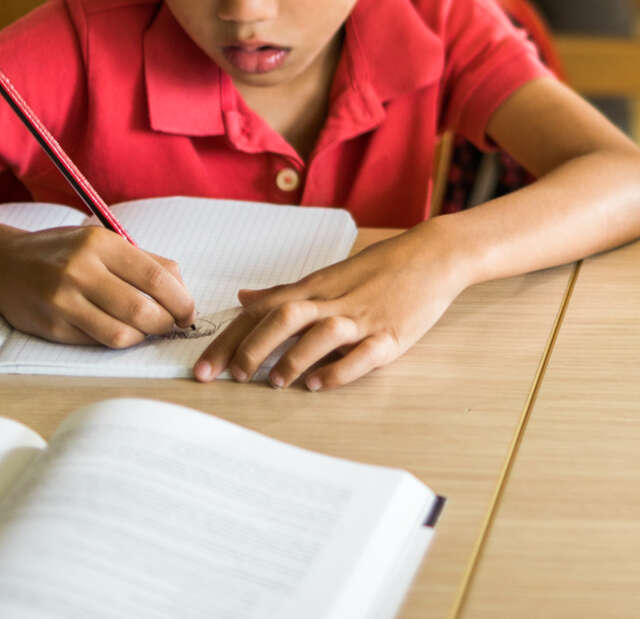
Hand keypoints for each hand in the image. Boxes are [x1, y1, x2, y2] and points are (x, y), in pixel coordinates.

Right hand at [0, 221, 195, 348]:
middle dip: (167, 323)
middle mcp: (80, 271)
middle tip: (172, 325)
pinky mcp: (51, 327)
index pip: (157, 278)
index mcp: (100, 244)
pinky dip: (117, 340)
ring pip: (121, 335)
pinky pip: (96, 343)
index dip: (182, 301)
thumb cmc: (64, 252)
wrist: (4, 266)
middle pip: (142, 311)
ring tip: (147, 329)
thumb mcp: (103, 242)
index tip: (189, 313)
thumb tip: (183, 288)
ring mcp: (63, 302)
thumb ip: (145, 261)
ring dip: (143, 337)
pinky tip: (119, 330)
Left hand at [194, 230, 464, 390]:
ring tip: (275, 383)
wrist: (436, 254)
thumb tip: (243, 298)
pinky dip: (338, 370)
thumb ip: (286, 292)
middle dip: (252, 348)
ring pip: (321, 333)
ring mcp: (364, 317)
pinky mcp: (392, 334)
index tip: (203, 369)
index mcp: (316, 288)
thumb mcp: (329, 275)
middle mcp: (334, 301)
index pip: (262, 311)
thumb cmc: (381, 267)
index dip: (230, 339)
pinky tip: (318, 385)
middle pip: (284, 317)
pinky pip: (363, 355)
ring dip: (293, 358)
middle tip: (231, 377)